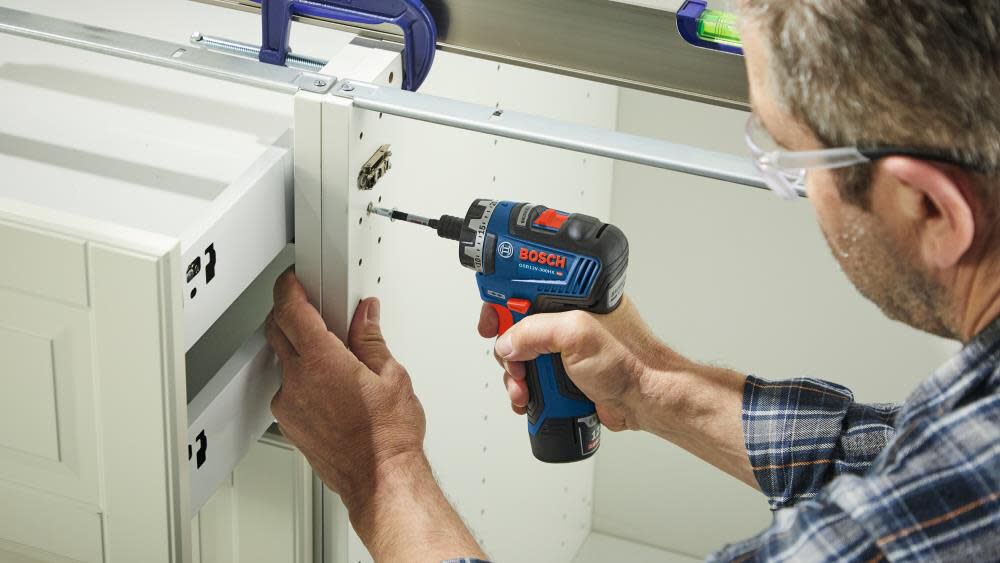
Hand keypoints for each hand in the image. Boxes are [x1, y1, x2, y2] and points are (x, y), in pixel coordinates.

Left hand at [266, 270, 425, 511]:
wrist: (381, 481)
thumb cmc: (389, 438)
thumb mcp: (392, 376)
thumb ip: (371, 340)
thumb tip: (365, 316)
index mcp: (323, 361)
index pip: (291, 309)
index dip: (289, 288)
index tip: (294, 281)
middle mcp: (298, 381)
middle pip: (277, 330)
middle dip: (289, 312)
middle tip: (310, 307)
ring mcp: (289, 405)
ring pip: (282, 361)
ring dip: (298, 348)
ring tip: (331, 353)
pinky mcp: (290, 424)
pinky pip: (288, 389)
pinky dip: (302, 378)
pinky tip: (329, 385)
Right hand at [478, 296, 680, 431]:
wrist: (645, 401)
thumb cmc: (631, 362)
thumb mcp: (577, 336)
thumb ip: (535, 331)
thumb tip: (508, 341)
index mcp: (575, 295)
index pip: (527, 285)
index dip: (502, 298)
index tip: (491, 318)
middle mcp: (569, 317)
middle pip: (517, 322)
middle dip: (508, 346)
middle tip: (512, 359)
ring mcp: (565, 345)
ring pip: (522, 353)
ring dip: (516, 373)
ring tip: (524, 387)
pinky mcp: (564, 370)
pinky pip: (532, 375)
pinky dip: (525, 388)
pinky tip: (530, 397)